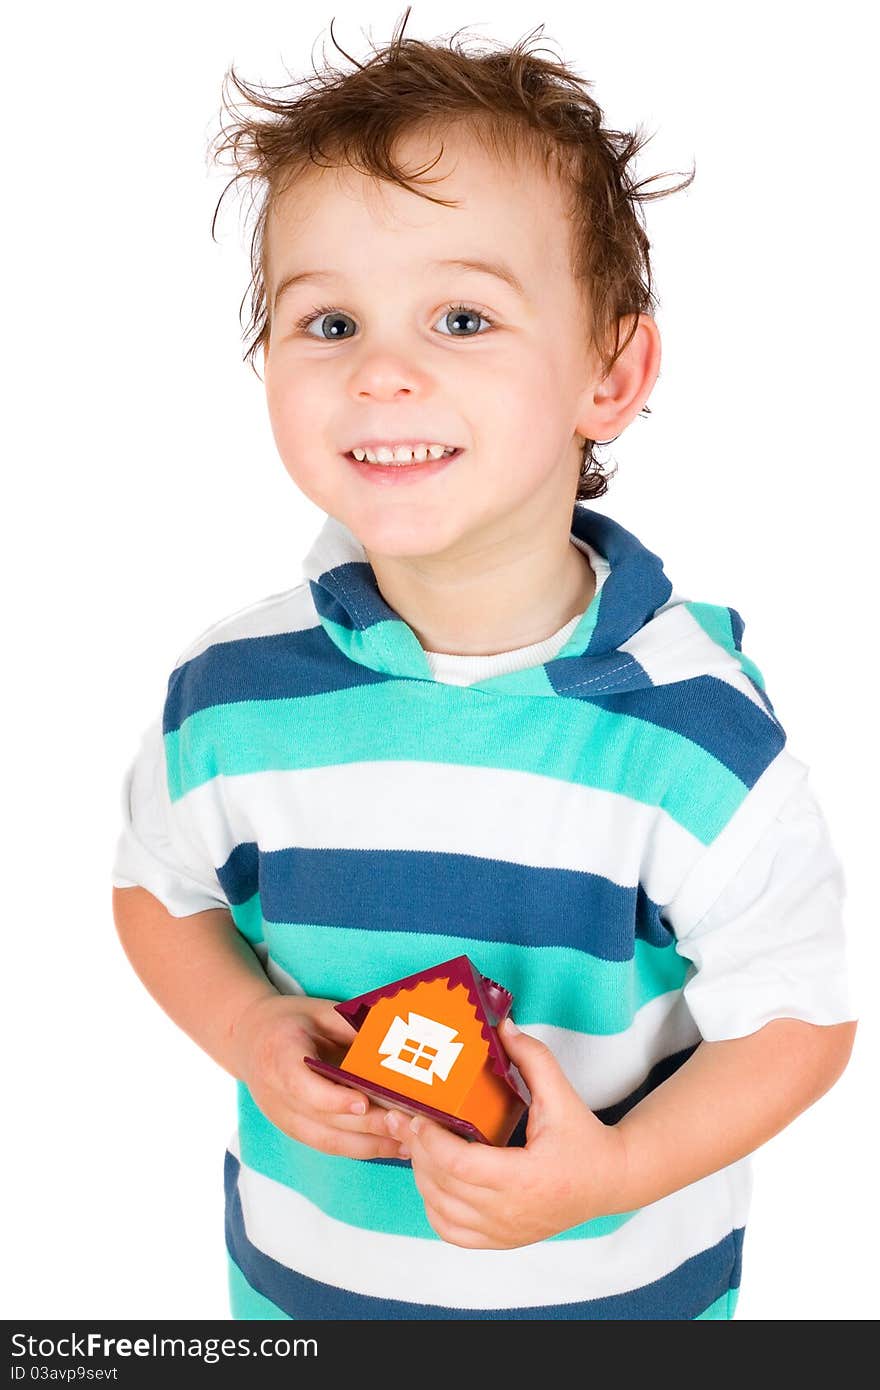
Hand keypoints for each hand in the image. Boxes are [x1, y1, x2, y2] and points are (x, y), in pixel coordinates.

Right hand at [233, 992, 405, 1159]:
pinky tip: (387, 1147)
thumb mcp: (319, 1011)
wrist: (248, 1039)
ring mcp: (281, 1116)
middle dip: (366, 1125)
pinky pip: (327, 1145)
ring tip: (405, 1143)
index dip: (332, 1098)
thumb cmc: (290, 1020)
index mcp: (279, 1054)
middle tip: (404, 1124)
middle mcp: (275, 1092)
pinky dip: (358, 1149)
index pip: (302, 1085)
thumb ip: (352, 1028)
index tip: (364, 1102)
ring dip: (367, 1146)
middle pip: (322, 1118)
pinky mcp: (292, 1130)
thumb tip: (394, 1044)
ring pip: (326, 1140)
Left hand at [384, 1017, 627, 1247]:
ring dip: (422, 1177)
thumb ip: (532, 1057)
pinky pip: (452, 1232)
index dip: (431, 1141)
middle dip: (417, 1151)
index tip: (417, 1116)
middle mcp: (512, 1211)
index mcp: (526, 1177)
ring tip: (417, 1144)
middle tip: (403, 1121)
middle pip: (444, 1186)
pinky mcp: (502, 1240)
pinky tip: (433, 1180)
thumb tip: (503, 1026)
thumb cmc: (584, 1139)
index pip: (460, 1165)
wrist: (610, 1181)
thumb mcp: (561, 1094)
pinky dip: (433, 1207)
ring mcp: (505, 1231)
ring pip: (441, 1211)